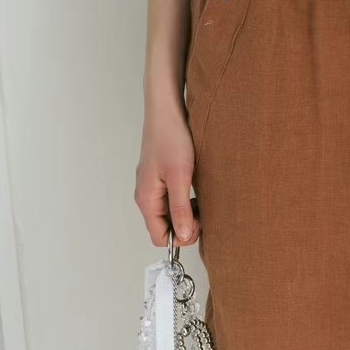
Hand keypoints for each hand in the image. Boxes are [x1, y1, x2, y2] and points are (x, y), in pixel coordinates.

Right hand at [135, 93, 198, 246]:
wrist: (166, 112)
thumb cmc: (171, 138)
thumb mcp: (180, 176)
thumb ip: (180, 208)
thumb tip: (182, 235)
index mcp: (147, 199)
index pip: (160, 237)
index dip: (181, 236)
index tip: (197, 222)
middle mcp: (146, 196)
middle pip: (165, 227)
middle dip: (185, 225)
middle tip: (203, 211)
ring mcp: (152, 188)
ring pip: (170, 215)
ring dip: (187, 214)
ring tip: (200, 199)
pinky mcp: (160, 179)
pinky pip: (172, 201)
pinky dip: (185, 202)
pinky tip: (196, 191)